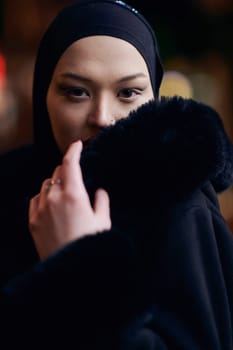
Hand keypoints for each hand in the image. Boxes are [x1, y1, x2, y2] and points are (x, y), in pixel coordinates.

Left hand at [29, 141, 110, 259]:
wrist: (69, 269)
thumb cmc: (90, 245)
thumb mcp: (103, 222)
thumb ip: (102, 202)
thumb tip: (99, 192)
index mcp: (74, 195)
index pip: (70, 163)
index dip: (73, 151)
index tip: (76, 145)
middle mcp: (54, 198)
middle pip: (57, 172)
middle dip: (66, 169)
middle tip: (75, 175)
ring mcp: (41, 209)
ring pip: (45, 185)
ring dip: (55, 182)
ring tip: (64, 192)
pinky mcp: (32, 221)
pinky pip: (35, 199)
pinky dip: (43, 196)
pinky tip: (50, 203)